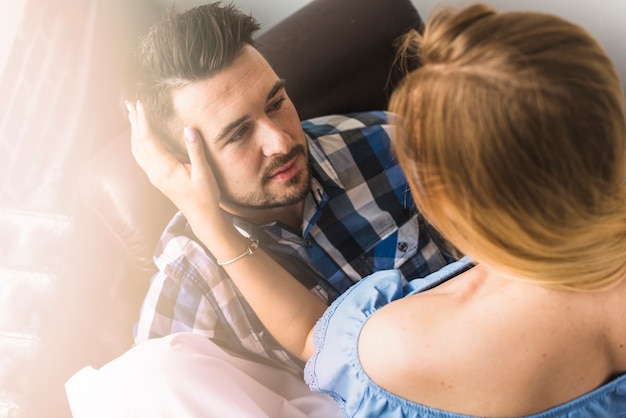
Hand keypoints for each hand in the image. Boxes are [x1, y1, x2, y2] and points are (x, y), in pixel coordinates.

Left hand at [126, 101, 221, 221]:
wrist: (201, 216)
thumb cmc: (205, 195)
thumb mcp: (204, 172)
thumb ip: (195, 150)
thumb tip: (188, 129)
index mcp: (165, 168)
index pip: (149, 139)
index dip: (143, 121)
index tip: (140, 105)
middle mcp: (155, 172)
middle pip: (139, 142)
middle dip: (134, 122)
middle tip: (130, 103)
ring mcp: (154, 176)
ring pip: (137, 150)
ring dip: (134, 132)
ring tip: (132, 116)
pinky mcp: (156, 178)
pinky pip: (141, 157)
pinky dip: (137, 143)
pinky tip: (139, 138)